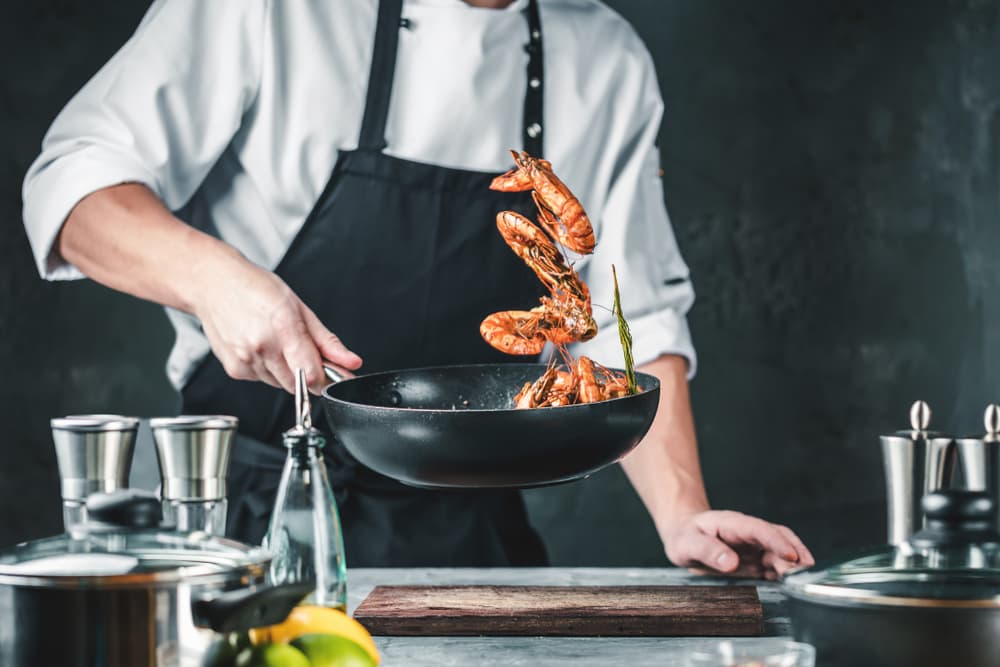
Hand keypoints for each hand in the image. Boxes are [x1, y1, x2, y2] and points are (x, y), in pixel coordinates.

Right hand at [191, 252, 361, 393]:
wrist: (212, 284)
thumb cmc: (255, 288)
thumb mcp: (299, 307)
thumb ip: (327, 341)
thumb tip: (351, 363)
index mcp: (283, 327)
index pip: (312, 375)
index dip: (326, 379)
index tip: (331, 374)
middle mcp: (262, 347)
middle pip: (299, 384)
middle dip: (308, 374)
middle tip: (301, 349)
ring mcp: (245, 360)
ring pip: (281, 384)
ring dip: (286, 371)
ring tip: (275, 341)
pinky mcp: (235, 370)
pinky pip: (262, 380)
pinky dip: (268, 369)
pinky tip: (260, 346)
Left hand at [663, 510, 813, 579]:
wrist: (684, 536)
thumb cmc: (685, 536)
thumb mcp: (688, 543)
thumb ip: (708, 551)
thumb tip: (730, 563)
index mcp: (734, 524)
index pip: (761, 530)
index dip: (777, 542)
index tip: (791, 556)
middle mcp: (749, 534)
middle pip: (779, 540)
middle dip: (795, 555)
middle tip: (804, 575)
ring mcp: (754, 547)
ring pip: (781, 554)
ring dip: (793, 566)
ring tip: (802, 584)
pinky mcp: (756, 560)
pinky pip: (775, 566)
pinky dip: (785, 575)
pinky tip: (790, 587)